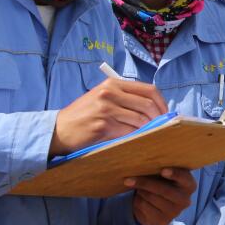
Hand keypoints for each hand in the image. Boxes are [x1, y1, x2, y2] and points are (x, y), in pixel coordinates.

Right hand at [49, 77, 167, 156]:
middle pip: (148, 104)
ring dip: (149, 129)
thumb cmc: (83, 115)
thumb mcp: (102, 97)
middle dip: (159, 117)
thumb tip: (153, 108)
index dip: (161, 102)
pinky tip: (138, 141)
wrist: (59, 130)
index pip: (149, 89)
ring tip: (152, 135)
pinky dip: (137, 137)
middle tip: (163, 127)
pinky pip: (129, 132)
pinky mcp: (103, 126)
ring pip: (140, 120)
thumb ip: (125, 98)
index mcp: (113, 83)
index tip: (166, 113)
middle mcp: (110, 93)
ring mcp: (106, 109)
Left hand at [124, 168, 195, 224]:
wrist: (159, 204)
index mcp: (189, 185)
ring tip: (138, 186)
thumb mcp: (167, 174)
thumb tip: (146, 165)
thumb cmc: (164, 182)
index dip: (174, 174)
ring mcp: (174, 212)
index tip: (163, 170)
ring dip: (141, 190)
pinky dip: (138, 200)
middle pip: (163, 190)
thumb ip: (163, 169)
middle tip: (129, 178)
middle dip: (145, 183)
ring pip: (151, 197)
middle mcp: (185, 200)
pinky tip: (140, 197)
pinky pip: (145, 207)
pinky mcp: (163, 221)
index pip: (184, 178)